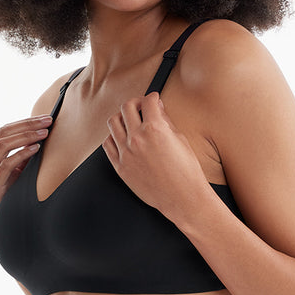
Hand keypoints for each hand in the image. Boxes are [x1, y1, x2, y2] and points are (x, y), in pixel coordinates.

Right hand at [0, 115, 51, 242]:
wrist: (1, 229)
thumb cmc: (10, 199)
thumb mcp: (14, 174)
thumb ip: (20, 157)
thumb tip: (40, 137)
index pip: (2, 131)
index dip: (24, 122)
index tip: (44, 118)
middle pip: (2, 133)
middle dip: (27, 125)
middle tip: (48, 121)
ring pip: (2, 145)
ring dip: (26, 136)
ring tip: (45, 133)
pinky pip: (6, 164)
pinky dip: (22, 154)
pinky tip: (36, 149)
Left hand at [102, 92, 208, 223]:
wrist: (182, 198)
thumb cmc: (186, 170)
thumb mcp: (180, 140)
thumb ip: (165, 121)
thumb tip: (157, 108)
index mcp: (155, 129)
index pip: (148, 101)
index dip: (152, 97)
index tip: (154, 99)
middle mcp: (137, 138)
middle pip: (127, 107)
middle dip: (136, 103)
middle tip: (141, 106)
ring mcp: (126, 153)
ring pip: (113, 122)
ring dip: (122, 117)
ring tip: (130, 121)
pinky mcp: (120, 166)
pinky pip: (108, 144)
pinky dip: (113, 136)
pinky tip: (122, 137)